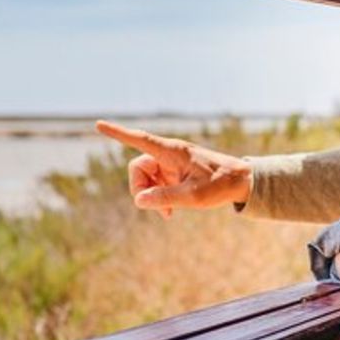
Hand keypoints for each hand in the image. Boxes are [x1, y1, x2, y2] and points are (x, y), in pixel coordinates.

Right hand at [95, 120, 252, 217]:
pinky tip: (168, 212)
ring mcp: (171, 165)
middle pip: (137, 167)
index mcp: (172, 151)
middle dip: (139, 188)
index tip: (98, 124)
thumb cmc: (220, 185)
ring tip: (166, 214)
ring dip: (149, 196)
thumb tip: (139, 201)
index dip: (118, 133)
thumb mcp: (193, 196)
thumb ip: (165, 198)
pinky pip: (156, 185)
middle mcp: (168, 155)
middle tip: (150, 206)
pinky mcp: (175, 175)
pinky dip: (158, 198)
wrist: (241, 182)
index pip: (139, 140)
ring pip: (145, 178)